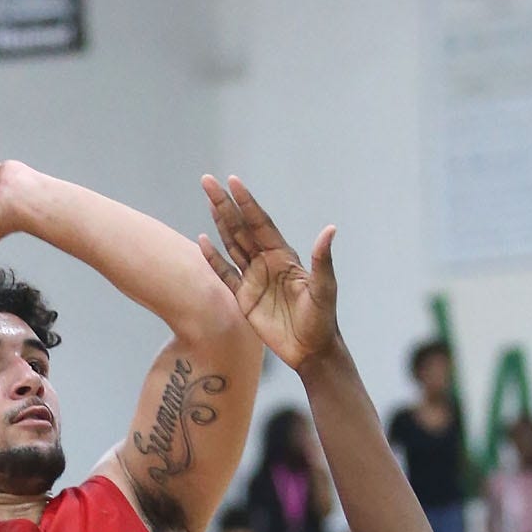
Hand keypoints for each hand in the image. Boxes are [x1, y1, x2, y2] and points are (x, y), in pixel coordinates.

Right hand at [198, 175, 339, 371]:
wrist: (310, 350)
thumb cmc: (321, 319)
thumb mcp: (324, 288)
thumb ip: (322, 260)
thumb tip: (330, 230)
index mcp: (283, 255)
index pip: (261, 223)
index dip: (247, 202)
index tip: (233, 181)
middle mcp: (267, 262)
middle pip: (241, 227)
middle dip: (225, 204)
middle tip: (208, 181)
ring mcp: (254, 278)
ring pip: (232, 244)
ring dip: (219, 222)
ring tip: (207, 199)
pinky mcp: (244, 298)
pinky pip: (225, 273)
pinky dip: (213, 258)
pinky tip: (202, 240)